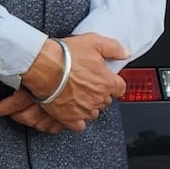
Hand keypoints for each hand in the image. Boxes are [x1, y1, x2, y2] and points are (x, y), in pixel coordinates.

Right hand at [0, 33, 129, 132]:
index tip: (108, 80)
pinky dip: (78, 120)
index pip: (120, 88)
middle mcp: (98, 98)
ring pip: (94, 113)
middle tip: (89, 84)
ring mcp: (84, 110)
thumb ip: (114, 49)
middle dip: (101, 93)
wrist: (43, 66)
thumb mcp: (94, 42)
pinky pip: (79, 125)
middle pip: (106, 100)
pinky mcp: (69, 117)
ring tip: (80, 95)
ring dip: (90, 106)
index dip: (114, 83)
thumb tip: (125, 53)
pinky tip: (73, 110)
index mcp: (106, 82)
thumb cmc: (66, 55)